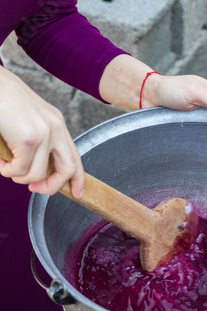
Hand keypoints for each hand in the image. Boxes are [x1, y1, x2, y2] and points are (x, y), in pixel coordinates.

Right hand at [0, 67, 83, 197]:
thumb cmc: (2, 100)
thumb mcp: (28, 120)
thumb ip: (39, 141)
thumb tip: (39, 172)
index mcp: (56, 123)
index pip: (75, 156)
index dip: (78, 179)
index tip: (77, 193)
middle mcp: (55, 128)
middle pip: (67, 169)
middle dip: (52, 187)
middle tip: (34, 189)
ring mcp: (43, 133)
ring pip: (37, 174)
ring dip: (18, 177)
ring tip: (7, 166)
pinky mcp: (27, 139)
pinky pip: (19, 170)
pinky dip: (6, 170)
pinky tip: (0, 160)